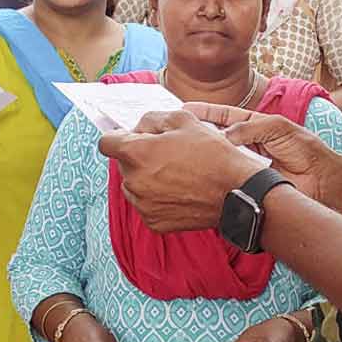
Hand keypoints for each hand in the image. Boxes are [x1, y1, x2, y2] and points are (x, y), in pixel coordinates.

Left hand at [98, 110, 261, 231]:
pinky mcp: (154, 223)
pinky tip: (179, 189)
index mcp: (137, 154)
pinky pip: (146, 204)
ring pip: (133, 185)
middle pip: (122, 164)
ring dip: (146, 176)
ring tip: (175, 171)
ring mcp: (143, 205)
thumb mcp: (184, 119)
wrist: (235, 191)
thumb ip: (153, 119)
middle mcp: (134, 182)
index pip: (106, 143)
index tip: (131, 137)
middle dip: (138, 155)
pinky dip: (156, 197)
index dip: (119, 136)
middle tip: (166, 151)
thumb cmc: (212, 153)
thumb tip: (140, 128)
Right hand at [184, 103, 341, 210]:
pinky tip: (200, 173)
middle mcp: (246, 144)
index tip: (184, 109)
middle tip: (175, 129)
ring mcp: (244, 165)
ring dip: (202, 154)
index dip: (205, 112)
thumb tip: (222, 136)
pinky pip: (226, 177)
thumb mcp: (278, 127)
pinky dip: (214, 175)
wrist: (322, 180)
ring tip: (181, 150)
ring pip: (218, 157)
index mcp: (254, 125)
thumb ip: (250, 127)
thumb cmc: (306, 149)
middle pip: (215, 136)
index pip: (223, 115)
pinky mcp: (247, 183)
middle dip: (196, 132)